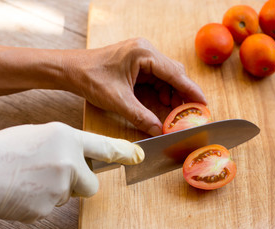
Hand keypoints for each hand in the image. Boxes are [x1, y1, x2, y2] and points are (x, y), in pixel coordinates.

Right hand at [0, 122, 143, 228]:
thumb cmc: (2, 151)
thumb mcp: (38, 135)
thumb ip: (63, 145)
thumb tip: (77, 157)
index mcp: (65, 137)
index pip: (104, 146)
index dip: (124, 153)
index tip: (139, 157)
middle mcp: (68, 160)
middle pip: (91, 182)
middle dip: (80, 183)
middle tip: (55, 176)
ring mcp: (60, 186)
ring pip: (71, 195)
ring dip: (58, 191)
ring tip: (33, 180)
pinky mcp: (48, 207)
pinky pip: (54, 206)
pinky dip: (43, 201)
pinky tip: (26, 192)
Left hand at [61, 38, 206, 135]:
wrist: (71, 70)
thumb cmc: (90, 78)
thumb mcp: (118, 100)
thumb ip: (141, 116)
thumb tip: (159, 131)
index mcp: (143, 53)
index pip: (175, 73)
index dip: (191, 90)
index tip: (203, 103)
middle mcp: (145, 50)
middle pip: (174, 73)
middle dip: (182, 94)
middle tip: (191, 113)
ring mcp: (141, 56)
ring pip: (166, 75)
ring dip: (172, 94)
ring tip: (177, 112)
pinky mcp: (137, 63)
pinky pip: (156, 77)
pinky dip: (162, 91)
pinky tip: (163, 103)